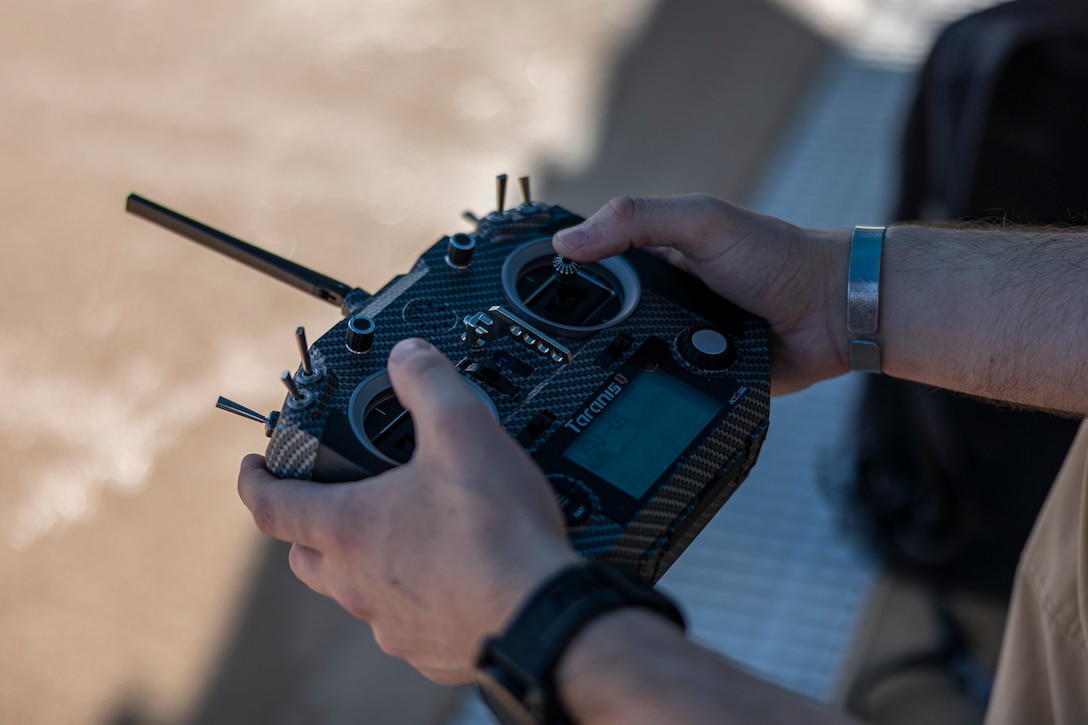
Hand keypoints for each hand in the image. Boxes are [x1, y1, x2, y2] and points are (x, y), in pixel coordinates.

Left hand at [238, 338, 580, 683]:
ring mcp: (391, 623)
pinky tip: (450, 573)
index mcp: (349, 530)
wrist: (541, 617)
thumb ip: (428, 382)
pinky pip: (403, 619)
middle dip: (307, 523)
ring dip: (365, 559)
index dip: (254, 480)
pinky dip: (413, 593)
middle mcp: (358, 583)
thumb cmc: (496, 534)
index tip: (254, 466)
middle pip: (306, 554)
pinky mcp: (428, 648)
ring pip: (355, 589)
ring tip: (406, 529)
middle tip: (331, 497)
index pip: (271, 506)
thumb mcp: (463, 431)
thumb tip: (408, 355)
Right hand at [553, 195, 850, 394]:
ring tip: (573, 380)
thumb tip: (566, 241)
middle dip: (578, 335)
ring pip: (626, 362)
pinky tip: (625, 401)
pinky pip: (661, 393)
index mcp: (656, 260)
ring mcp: (677, 344)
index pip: (595, 267)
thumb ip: (636, 221)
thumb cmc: (776, 256)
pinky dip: (648, 396)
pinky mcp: (696, 382)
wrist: (832, 313)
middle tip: (539, 348)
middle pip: (603, 321)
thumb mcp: (700, 223)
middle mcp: (662, 303)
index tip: (520, 292)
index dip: (561, 278)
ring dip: (611, 369)